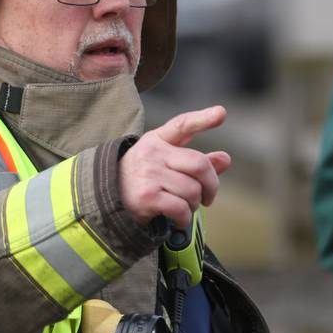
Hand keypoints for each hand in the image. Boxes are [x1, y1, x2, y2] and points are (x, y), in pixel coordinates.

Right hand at [119, 106, 230, 226]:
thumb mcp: (165, 163)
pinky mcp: (147, 196)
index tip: (221, 113)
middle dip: (211, 185)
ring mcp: (149, 174)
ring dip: (194, 205)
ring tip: (184, 207)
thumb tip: (225, 159)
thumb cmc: (142, 178)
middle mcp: (152, 153)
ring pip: (193, 190)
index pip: (182, 125)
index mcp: (158, 140)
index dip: (202, 119)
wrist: (107, 198)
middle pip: (200, 164)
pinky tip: (178, 218)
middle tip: (207, 197)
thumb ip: (195, 161)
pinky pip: (181, 208)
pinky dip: (184, 218)